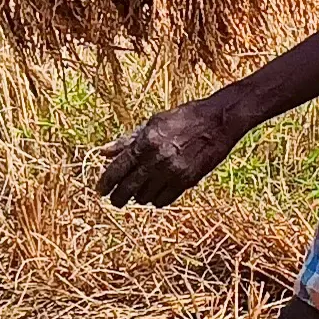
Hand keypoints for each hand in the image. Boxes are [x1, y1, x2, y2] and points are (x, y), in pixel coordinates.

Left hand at [96, 93, 248, 206]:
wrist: (218, 121)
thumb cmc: (184, 118)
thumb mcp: (153, 123)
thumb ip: (127, 140)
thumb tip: (103, 151)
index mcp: (145, 142)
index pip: (117, 169)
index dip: (105, 183)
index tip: (100, 190)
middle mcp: (156, 159)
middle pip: (128, 189)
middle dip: (118, 198)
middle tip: (115, 200)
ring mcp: (172, 172)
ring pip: (145, 197)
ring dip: (139, 197)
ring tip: (139, 192)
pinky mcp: (187, 181)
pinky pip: (163, 200)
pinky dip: (156, 199)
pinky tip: (156, 193)